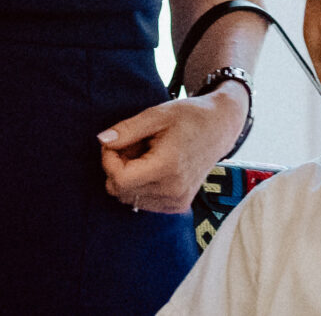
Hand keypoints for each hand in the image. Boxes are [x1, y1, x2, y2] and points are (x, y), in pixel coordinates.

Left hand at [97, 88, 247, 214]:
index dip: (108, 161)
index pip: (119, 180)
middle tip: (131, 144)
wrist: (219, 128)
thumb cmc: (188, 117)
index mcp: (168, 167)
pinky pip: (143, 202)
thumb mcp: (156, 115)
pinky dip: (140, 185)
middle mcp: (173, 191)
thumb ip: (127, 130)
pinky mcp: (178, 205)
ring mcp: (177, 201)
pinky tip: (152, 166)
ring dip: (128, 177)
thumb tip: (102, 141)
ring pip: (129, 198)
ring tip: (144, 154)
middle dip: (116, 168)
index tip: (116, 143)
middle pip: (121, 191)